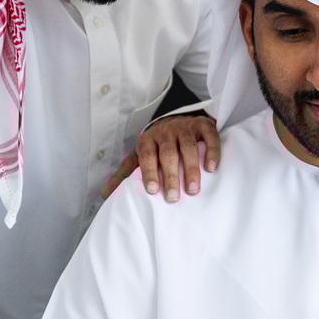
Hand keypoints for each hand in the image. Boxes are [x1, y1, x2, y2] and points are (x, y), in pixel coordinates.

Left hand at [104, 113, 219, 202]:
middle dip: (170, 175)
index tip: (153, 190)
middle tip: (173, 197)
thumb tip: (106, 195)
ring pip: (188, 146)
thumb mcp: (139, 157)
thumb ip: (125, 175)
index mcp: (147, 140)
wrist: (177, 121)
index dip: (149, 171)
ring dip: (191, 169)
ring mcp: (185, 128)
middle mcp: (165, 132)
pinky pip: (208, 137)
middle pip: (168, 153)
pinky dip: (211, 151)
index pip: (147, 155)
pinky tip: (212, 168)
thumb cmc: (157, 146)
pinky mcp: (203, 125)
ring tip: (192, 190)